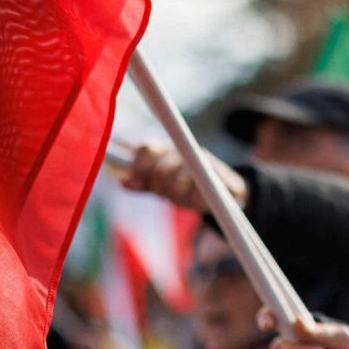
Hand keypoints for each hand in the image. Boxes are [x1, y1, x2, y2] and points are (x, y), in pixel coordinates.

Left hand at [119, 143, 247, 211]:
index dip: (138, 167)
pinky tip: (198, 199)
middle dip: (159, 187)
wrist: (226, 192)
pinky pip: (195, 192)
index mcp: (167, 149)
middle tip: (166, 193)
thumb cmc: (189, 187)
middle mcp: (181, 149)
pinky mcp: (215, 172)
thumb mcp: (163, 186)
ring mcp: (199, 159)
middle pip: (159, 169)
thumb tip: (122, 182)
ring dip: (177, 194)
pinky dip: (193, 198)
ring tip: (184, 197)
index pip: (146, 149)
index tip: (136, 181)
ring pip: (175, 182)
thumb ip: (143, 184)